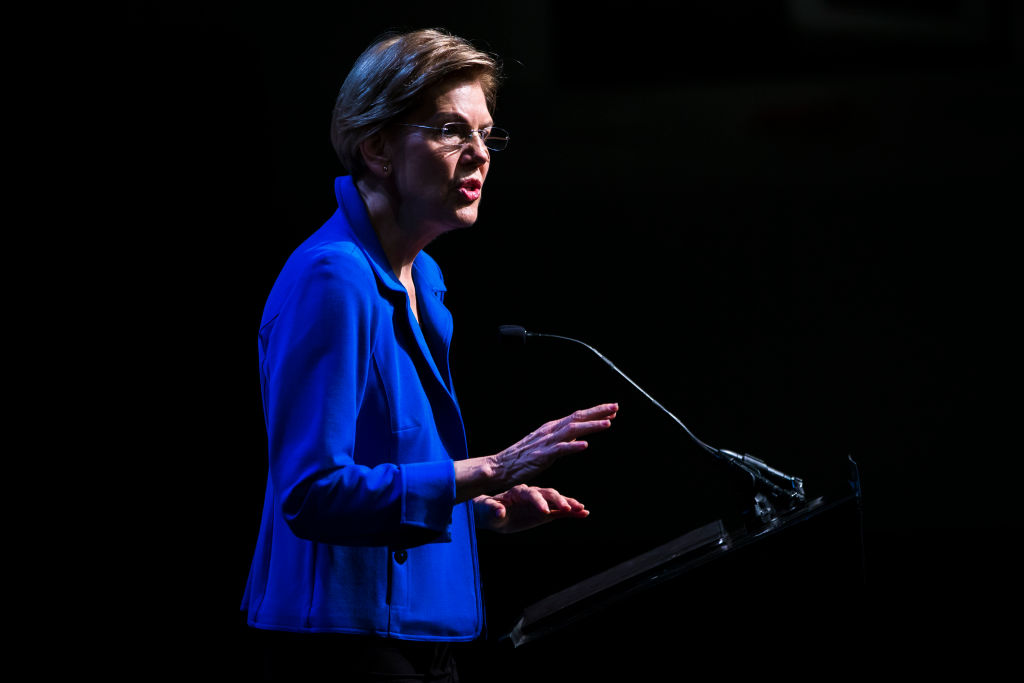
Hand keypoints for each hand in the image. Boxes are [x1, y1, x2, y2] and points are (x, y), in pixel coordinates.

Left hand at [474, 485, 588, 533]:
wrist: (491, 513)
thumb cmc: (487, 510)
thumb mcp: (487, 510)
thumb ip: (494, 509)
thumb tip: (499, 511)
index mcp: (518, 491)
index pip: (531, 494)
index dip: (538, 502)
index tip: (544, 512)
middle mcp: (531, 494)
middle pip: (548, 494)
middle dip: (558, 501)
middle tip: (568, 508)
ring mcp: (539, 502)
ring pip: (557, 501)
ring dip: (569, 504)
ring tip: (581, 509)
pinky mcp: (544, 512)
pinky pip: (559, 511)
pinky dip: (571, 512)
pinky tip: (583, 514)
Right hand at [490, 403, 617, 487]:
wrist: (499, 467)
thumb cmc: (521, 458)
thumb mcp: (545, 444)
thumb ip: (562, 439)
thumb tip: (580, 434)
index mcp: (551, 428)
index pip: (576, 416)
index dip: (595, 412)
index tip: (613, 408)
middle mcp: (550, 431)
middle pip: (577, 418)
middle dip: (598, 412)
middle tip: (616, 407)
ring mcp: (546, 443)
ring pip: (572, 431)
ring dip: (591, 426)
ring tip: (608, 423)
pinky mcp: (541, 456)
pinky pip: (559, 450)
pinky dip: (573, 446)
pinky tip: (586, 445)